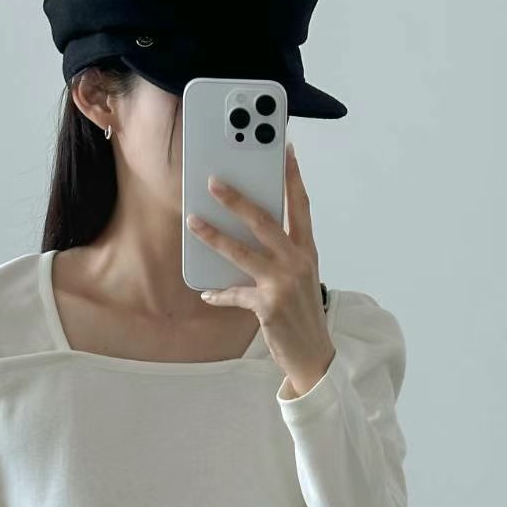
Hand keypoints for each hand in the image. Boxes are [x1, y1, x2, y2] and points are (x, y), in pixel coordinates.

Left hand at [186, 143, 335, 395]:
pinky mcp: (268, 305)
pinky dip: (220, 293)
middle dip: (237, 199)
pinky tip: (208, 292)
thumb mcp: (300, 279)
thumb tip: (248, 236)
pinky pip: (235, 294)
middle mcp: (297, 263)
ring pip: (242, 251)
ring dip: (214, 235)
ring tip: (193, 221)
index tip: (285, 150)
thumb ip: (282, 255)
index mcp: (307, 252)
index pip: (301, 207)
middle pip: (265, 221)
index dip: (293, 178)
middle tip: (214, 182)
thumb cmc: (302, 314)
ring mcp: (283, 283)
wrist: (313, 355)